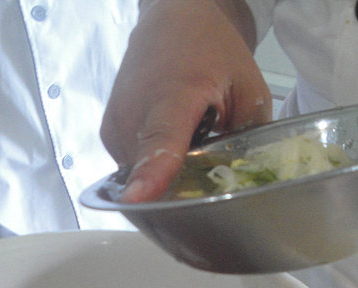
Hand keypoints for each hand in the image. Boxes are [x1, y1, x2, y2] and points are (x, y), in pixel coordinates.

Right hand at [100, 0, 271, 202]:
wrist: (172, 20)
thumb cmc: (210, 49)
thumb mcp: (247, 88)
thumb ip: (248, 136)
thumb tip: (249, 180)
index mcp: (175, 95)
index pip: (160, 141)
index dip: (151, 174)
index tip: (138, 199)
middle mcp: (135, 110)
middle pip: (153, 172)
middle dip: (181, 180)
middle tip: (205, 151)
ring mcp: (116, 123)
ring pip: (141, 173)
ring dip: (166, 171)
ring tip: (187, 137)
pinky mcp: (108, 133)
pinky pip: (132, 165)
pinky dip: (151, 162)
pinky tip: (171, 138)